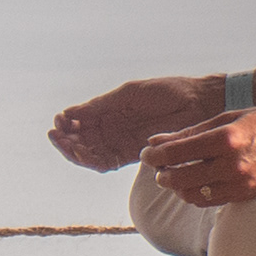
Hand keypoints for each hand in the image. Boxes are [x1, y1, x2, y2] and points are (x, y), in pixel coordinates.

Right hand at [49, 73, 224, 170]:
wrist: (198, 103)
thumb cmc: (167, 92)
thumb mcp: (128, 93)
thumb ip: (100, 105)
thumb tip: (69, 113)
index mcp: (108, 111)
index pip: (78, 122)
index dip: (65, 124)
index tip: (59, 121)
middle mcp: (111, 130)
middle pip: (79, 141)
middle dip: (64, 140)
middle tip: (57, 136)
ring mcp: (119, 143)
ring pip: (88, 154)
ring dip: (73, 152)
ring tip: (68, 145)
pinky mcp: (131, 156)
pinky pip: (104, 163)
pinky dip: (91, 162)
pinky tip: (84, 154)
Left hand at [138, 102, 255, 208]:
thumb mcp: (229, 117)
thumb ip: (191, 132)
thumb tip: (157, 141)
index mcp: (227, 139)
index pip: (176, 153)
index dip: (155, 155)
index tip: (147, 153)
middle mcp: (232, 165)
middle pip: (179, 177)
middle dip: (161, 173)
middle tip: (155, 165)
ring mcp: (240, 184)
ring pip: (191, 194)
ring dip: (175, 186)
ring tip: (171, 174)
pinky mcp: (245, 195)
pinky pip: (208, 201)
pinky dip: (194, 194)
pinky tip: (191, 182)